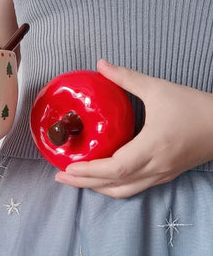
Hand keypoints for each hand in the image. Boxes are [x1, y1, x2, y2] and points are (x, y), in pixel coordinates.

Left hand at [55, 59, 212, 197]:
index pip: (115, 168)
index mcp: (152, 147)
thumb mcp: (159, 89)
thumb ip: (127, 78)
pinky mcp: (164, 176)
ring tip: (76, 181)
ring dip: (96, 189)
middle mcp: (155, 167)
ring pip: (123, 191)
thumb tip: (100, 64)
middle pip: (113, 185)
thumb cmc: (194, 107)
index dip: (89, 171)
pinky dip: (112, 187)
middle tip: (59, 177)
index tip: (67, 167)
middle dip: (83, 183)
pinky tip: (100, 180)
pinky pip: (133, 188)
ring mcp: (160, 175)